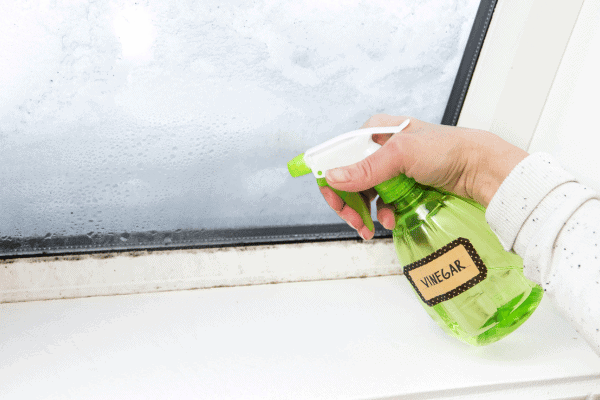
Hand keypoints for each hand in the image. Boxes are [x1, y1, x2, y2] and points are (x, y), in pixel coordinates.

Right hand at [320, 114, 528, 239]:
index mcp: (375, 132)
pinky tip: (390, 219)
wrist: (481, 169)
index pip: (340, 156)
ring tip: (372, 225)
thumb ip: (366, 168)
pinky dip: (382, 215)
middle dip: (348, 203)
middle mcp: (380, 150)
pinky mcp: (402, 187)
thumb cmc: (448, 149)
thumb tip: (333, 177)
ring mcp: (391, 170)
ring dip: (365, 213)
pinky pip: (381, 204)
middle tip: (353, 220)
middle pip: (349, 179)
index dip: (332, 179)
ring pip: (364, 195)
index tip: (334, 200)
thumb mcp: (402, 154)